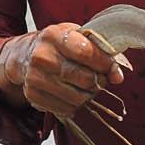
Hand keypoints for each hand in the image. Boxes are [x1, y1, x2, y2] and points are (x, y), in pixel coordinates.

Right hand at [0, 23, 125, 121]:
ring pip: (77, 97)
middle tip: (100, 78)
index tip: (110, 67)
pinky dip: (76, 105)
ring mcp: (34, 78)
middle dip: (99, 81)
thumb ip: (101, 52)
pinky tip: (74, 93)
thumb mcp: (78, 37)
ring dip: (89, 94)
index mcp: (53, 35)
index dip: (105, 63)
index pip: (86, 53)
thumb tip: (117, 76)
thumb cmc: (59, 44)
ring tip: (88, 86)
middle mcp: (41, 56)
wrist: (26, 54)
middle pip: (84, 78)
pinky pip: (66, 109)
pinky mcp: (33, 96)